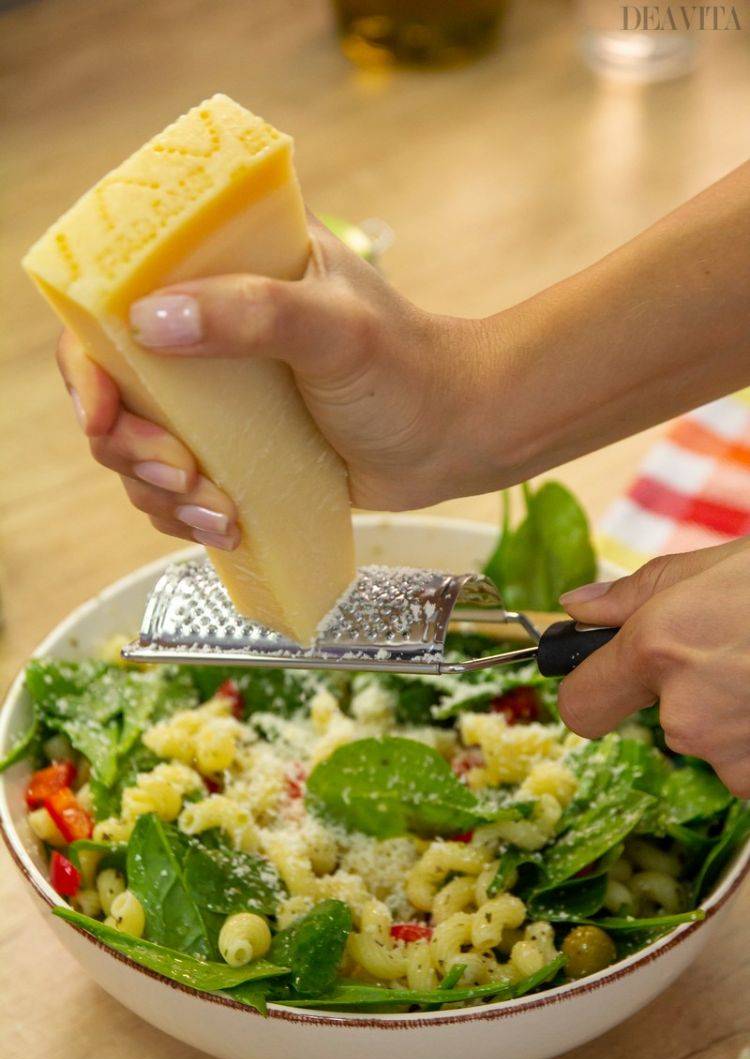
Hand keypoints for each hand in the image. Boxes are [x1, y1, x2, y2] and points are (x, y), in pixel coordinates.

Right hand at [56, 219, 488, 548]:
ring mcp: (222, 402)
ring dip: (159, 491)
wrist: (458, 435)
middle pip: (118, 392)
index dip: (89, 359)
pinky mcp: (240, 455)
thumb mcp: (333, 326)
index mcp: (225, 275)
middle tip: (177, 472)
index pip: (117, 303)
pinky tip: (227, 525)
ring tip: (215, 510)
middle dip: (130, 445)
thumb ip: (250, 313)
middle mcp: (211, 336)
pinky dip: (188, 515)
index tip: (102, 410)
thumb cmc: (409, 368)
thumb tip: (148, 321)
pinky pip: (180, 489)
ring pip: (142, 450)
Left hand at [557, 538, 749, 795]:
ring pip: (717, 747)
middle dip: (689, 694)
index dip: (589, 691)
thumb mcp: (705, 567)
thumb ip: (631, 597)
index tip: (605, 681)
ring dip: (737, 718)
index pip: (580, 707)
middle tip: (735, 650)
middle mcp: (688, 714)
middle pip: (664, 724)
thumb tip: (575, 611)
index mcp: (656, 651)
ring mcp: (738, 755)